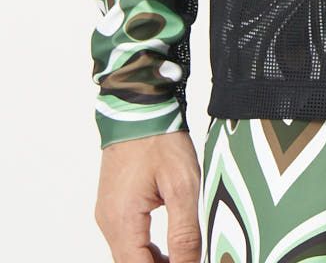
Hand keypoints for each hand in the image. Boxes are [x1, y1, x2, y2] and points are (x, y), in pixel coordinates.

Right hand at [94, 129, 202, 262]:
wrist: (139, 107)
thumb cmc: (160, 139)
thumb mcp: (182, 185)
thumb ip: (185, 231)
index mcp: (122, 221)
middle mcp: (109, 222)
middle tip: (188, 261)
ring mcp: (108, 214)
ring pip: (129, 255)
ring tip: (183, 258)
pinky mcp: (114, 205)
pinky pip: (127, 240)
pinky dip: (145, 250)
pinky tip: (167, 249)